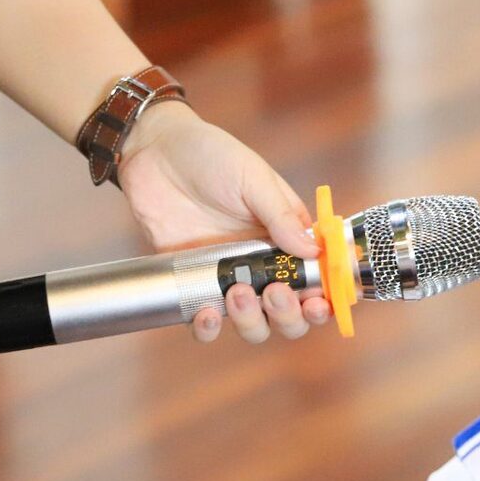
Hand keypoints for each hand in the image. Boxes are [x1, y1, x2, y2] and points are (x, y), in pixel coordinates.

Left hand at [116, 103, 332, 342]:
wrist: (153, 152)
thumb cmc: (211, 154)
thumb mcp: (253, 178)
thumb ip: (282, 216)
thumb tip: (314, 251)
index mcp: (286, 237)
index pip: (317, 279)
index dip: (326, 298)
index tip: (320, 301)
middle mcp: (262, 264)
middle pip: (290, 312)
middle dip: (290, 314)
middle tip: (275, 292)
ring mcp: (228, 277)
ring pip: (253, 324)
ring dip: (252, 321)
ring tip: (236, 293)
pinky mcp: (193, 283)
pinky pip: (206, 321)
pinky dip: (208, 329)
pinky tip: (206, 315)